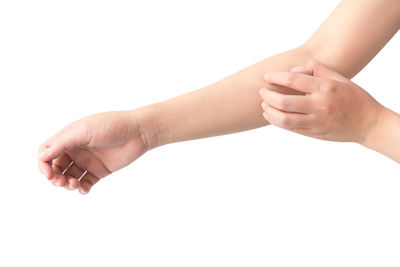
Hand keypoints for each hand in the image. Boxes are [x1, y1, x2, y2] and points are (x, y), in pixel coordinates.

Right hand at [37, 110, 148, 193]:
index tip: (49, 175)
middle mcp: (76, 149)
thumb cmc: (112, 125)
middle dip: (55, 177)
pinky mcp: (99, 171)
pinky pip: (85, 183)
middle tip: (62, 182)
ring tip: (75, 184)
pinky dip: (82, 188)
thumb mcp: (85, 130)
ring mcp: (88, 161)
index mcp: (69, 137)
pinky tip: (85, 188)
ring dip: (67, 184)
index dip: (43, 164)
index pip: (46, 152)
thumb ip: (63, 143)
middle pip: (56, 167)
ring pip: (69, 177)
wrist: (138, 132)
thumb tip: (43, 155)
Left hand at [259, 60, 385, 142]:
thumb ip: (316, 69)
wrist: (368, 124)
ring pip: (285, 119)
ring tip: (263, 104)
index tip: (267, 76)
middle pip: (285, 102)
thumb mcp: (339, 78)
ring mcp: (316, 122)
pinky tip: (271, 115)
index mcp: (325, 88)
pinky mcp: (314, 134)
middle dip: (268, 96)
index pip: (294, 80)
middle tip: (262, 91)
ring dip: (269, 111)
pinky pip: (290, 128)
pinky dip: (277, 121)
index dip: (276, 77)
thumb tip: (293, 69)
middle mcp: (320, 106)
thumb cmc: (353, 97)